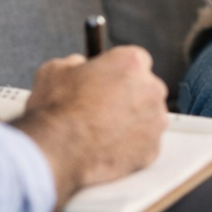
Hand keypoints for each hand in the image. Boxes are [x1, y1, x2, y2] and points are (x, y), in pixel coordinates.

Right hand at [15, 48, 168, 207]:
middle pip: (145, 88)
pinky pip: (145, 144)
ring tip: (102, 130)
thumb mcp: (56, 69)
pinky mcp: (152, 150)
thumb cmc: (56, 111)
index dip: (118, 70)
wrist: (56, 152)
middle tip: (102, 107)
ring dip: (131, 121)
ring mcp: (155, 121)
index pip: (135, 59)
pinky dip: (131, 146)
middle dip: (128, 96)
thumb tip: (79, 67)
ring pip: (147, 117)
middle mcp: (150, 88)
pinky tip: (108, 147)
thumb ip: (76, 63)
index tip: (108, 80)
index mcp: (130, 62)